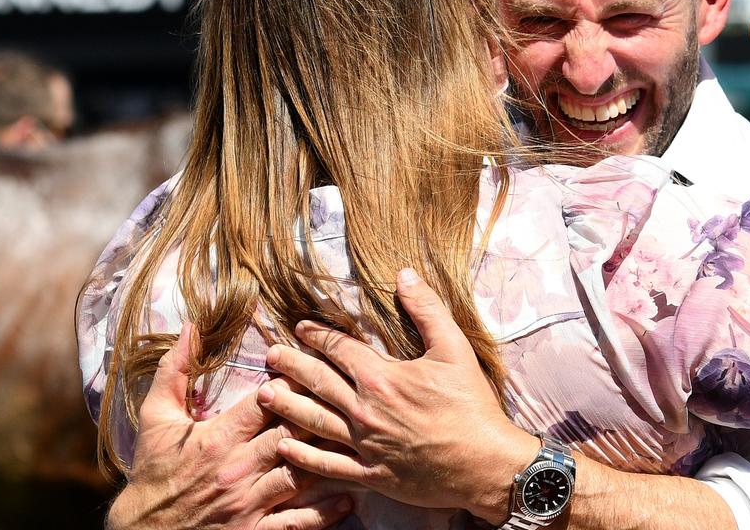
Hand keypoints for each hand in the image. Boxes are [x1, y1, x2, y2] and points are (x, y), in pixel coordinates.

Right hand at [107, 324, 352, 529]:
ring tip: (362, 442)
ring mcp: (249, 504)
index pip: (268, 404)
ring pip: (302, 474)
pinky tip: (348, 497)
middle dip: (322, 415)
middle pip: (293, 435)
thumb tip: (189, 326)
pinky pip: (297, 522)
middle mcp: (238, 470)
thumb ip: (175, 370)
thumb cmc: (153, 472)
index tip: (315, 369)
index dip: (294, 385)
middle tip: (352, 399)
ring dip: (332, 458)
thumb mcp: (156, 418)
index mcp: (218, 438)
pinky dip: (324, 512)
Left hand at [260, 269, 539, 523]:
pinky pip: (328, 466)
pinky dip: (303, 457)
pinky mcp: (371, 475)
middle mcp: (366, 411)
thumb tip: (404, 275)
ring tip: (264, 395)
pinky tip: (285, 448)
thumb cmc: (472, 405)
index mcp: (382, 377)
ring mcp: (365, 446)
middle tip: (271, 356)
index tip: (301, 327)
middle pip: (318, 382)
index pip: (340, 349)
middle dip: (291, 366)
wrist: (486, 464)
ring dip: (286, 406)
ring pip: (314, 422)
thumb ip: (427, 309)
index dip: (318, 335)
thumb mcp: (454, 349)